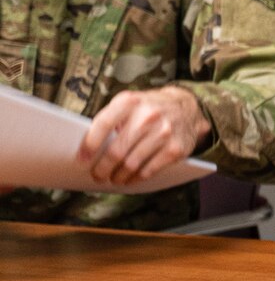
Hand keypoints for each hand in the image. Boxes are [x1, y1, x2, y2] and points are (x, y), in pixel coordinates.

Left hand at [75, 87, 211, 188]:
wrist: (187, 108)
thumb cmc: (149, 108)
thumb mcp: (129, 103)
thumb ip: (111, 118)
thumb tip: (90, 148)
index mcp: (131, 102)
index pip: (104, 124)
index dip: (90, 144)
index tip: (83, 159)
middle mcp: (149, 116)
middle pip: (117, 150)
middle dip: (103, 168)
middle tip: (97, 175)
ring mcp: (164, 133)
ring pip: (132, 163)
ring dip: (118, 176)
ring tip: (113, 178)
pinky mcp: (175, 149)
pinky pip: (149, 170)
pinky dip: (136, 178)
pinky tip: (130, 178)